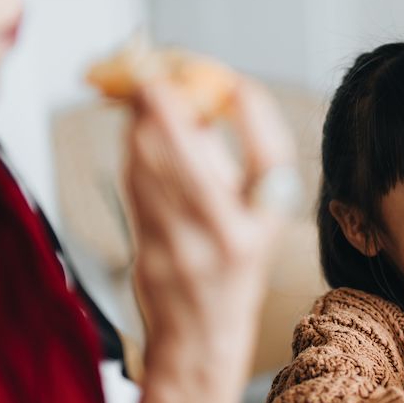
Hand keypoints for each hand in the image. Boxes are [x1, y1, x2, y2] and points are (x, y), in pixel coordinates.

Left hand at [123, 76, 294, 376]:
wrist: (200, 333)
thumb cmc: (232, 267)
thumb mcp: (254, 215)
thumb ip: (229, 159)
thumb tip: (194, 95)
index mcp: (265, 223)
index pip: (269, 153)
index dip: (249, 107)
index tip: (231, 80)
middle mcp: (228, 233)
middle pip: (186, 143)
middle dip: (166, 94)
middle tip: (160, 68)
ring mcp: (183, 243)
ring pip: (149, 155)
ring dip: (144, 115)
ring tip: (148, 93)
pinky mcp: (148, 247)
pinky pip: (134, 179)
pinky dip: (134, 146)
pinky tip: (139, 135)